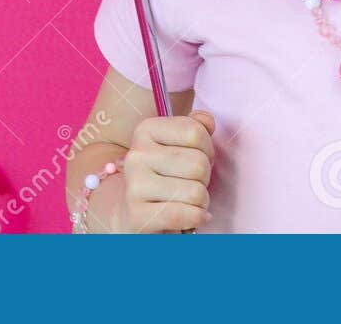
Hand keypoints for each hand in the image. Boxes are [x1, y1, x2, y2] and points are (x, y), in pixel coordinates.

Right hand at [107, 109, 215, 232]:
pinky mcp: (137, 215)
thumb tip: (208, 122)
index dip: (207, 149)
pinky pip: (185, 214)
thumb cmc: (164, 176)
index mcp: (146, 130)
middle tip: (192, 184)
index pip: (195, 131)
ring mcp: (134, 185)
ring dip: (201, 202)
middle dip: (205, 178)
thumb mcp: (178, 146)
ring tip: (188, 201)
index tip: (197, 159)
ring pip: (196, 192)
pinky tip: (194, 218)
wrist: (132, 214)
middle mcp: (137, 154)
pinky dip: (197, 218)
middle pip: (198, 163)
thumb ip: (196, 127)